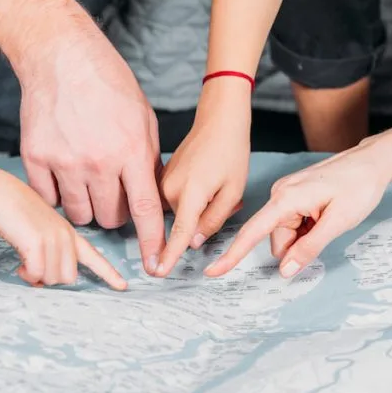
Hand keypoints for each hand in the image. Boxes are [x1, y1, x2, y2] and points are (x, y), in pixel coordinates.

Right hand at [0, 174, 126, 289]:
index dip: (108, 273)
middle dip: (50, 279)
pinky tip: (19, 265)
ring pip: (53, 279)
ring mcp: (53, 237)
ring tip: (24, 262)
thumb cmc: (11, 213)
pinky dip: (27, 275)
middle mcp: (65, 235)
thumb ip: (47, 251)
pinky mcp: (38, 242)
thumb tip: (43, 279)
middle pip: (69, 277)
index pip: (93, 255)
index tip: (122, 286)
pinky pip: (37, 274)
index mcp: (68, 232)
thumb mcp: (37, 230)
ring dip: (37, 277)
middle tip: (33, 267)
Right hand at [17, 34, 165, 274]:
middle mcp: (98, 161)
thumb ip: (148, 160)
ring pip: (80, 214)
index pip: (146, 210)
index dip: (153, 242)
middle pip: (110, 218)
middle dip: (115, 214)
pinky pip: (49, 198)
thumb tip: (155, 199)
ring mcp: (64, 161)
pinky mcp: (36, 157)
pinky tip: (62, 171)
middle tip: (111, 191)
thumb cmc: (107, 84)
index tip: (156, 265)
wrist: (61, 56)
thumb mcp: (143, 118)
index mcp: (130, 151)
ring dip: (86, 206)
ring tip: (86, 180)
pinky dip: (56, 193)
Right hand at [157, 80, 250, 274]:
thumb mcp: (233, 191)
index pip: (179, 232)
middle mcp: (170, 189)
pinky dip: (193, 199)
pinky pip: (177, 201)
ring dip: (200, 209)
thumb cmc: (231, 152)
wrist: (218, 120)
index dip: (169, 255)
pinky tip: (207, 182)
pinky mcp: (162, 178)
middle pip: (185, 224)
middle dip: (205, 220)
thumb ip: (214, 220)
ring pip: (181, 213)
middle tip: (226, 198)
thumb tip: (195, 242)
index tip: (158, 272)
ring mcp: (163, 182)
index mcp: (191, 193)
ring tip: (218, 187)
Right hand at [205, 140, 391, 277]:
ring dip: (305, 237)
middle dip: (297, 246)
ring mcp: (286, 193)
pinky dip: (308, 228)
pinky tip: (324, 215)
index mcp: (286, 198)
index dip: (233, 255)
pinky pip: (293, 223)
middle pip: (275, 239)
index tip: (213, 272)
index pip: (253, 232)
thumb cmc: (359, 187)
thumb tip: (284, 271)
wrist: (373, 162)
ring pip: (285, 233)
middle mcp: (280, 194)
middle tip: (326, 231)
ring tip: (328, 219)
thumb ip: (309, 248)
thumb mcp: (337, 222)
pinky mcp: (294, 195)